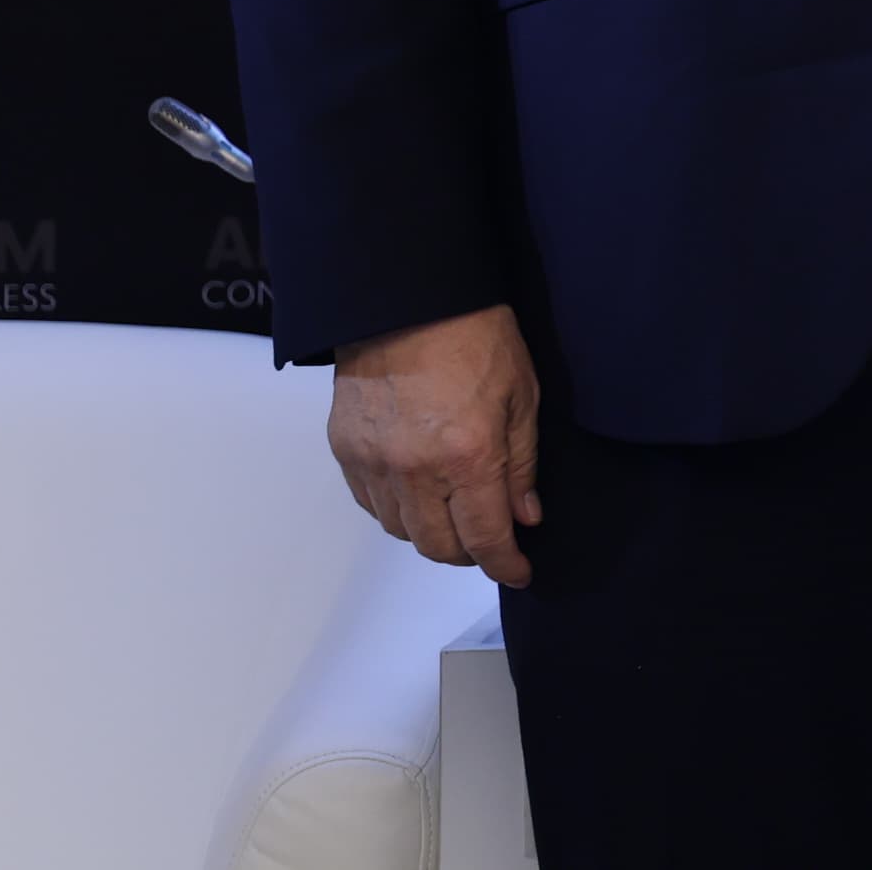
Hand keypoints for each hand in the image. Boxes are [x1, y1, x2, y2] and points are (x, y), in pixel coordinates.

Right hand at [330, 303, 543, 586]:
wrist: (408, 299)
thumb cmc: (473, 336)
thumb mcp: (522, 396)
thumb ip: (522, 464)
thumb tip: (525, 516)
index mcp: (468, 456)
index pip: (485, 537)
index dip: (505, 563)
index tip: (518, 571)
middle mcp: (416, 469)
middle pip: (438, 546)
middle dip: (468, 553)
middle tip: (488, 542)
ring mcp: (374, 462)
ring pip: (401, 530)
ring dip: (430, 532)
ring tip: (454, 513)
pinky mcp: (346, 450)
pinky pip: (370, 503)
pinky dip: (395, 509)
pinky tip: (417, 492)